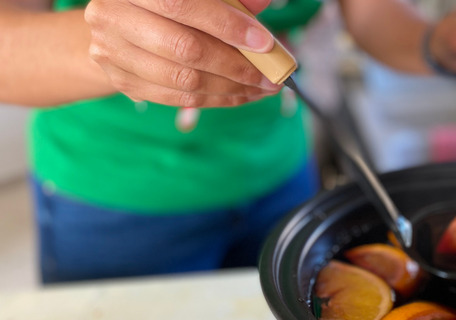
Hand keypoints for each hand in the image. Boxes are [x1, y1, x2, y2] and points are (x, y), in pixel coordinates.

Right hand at [84, 0, 281, 106]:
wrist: (119, 19)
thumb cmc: (168, 1)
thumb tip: (263, 3)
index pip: (181, 5)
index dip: (226, 25)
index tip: (264, 43)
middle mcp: (112, 16)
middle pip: (184, 48)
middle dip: (236, 65)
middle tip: (270, 76)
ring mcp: (111, 51)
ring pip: (182, 79)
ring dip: (231, 88)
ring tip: (262, 88)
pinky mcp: (121, 81)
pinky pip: (177, 98)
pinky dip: (216, 99)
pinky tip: (242, 95)